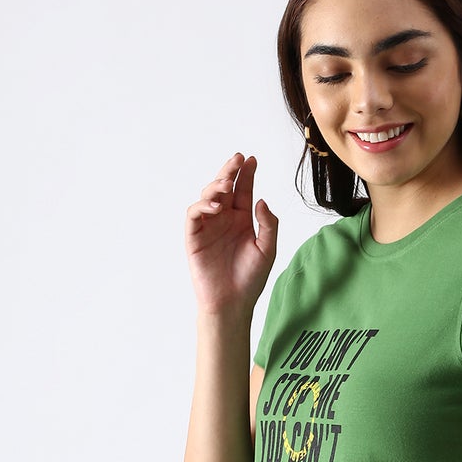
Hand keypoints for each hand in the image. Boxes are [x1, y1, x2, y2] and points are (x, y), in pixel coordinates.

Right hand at [185, 152, 277, 314]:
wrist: (233, 302)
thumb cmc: (250, 278)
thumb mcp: (267, 249)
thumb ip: (268, 224)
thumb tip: (261, 200)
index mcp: (241, 220)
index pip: (243, 191)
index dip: (246, 174)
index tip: (252, 160)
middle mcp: (224, 219)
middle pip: (224, 188)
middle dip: (229, 171)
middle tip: (237, 159)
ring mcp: (208, 226)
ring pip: (207, 197)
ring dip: (215, 186)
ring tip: (227, 184)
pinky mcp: (194, 237)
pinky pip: (194, 215)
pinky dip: (202, 206)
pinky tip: (216, 206)